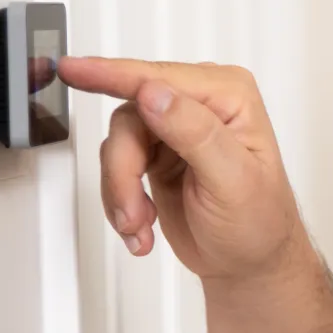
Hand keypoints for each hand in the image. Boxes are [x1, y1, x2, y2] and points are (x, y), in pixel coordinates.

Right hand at [57, 56, 299, 283]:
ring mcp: (174, 129)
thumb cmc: (258, 222)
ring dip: (122, 191)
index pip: (160, 78)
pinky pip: (116, 166)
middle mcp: (199, 104)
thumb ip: (194, 132)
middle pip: (130, 116)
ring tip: (140, 224)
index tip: (74, 70)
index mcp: (228, 96)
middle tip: (131, 211)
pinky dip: (121, 200)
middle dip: (123, 169)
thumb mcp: (232, 179)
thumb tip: (154, 94)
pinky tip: (141, 225)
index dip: (111, 74)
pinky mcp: (154, 155)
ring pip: (118, 144)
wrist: (248, 263)